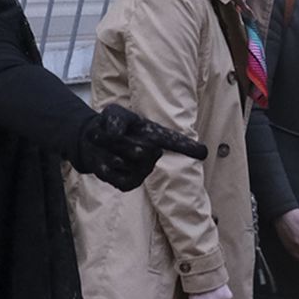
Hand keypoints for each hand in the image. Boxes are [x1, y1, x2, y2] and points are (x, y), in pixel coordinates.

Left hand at [72, 104, 205, 188]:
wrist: (94, 142)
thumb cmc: (111, 125)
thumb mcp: (113, 113)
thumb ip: (116, 120)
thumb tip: (116, 136)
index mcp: (155, 136)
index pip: (175, 142)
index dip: (188, 147)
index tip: (204, 152)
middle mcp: (153, 154)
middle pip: (140, 150)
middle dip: (119, 141)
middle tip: (111, 134)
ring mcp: (142, 172)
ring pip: (124, 161)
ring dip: (109, 151)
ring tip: (109, 147)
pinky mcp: (129, 184)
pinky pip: (114, 176)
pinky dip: (104, 167)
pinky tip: (107, 162)